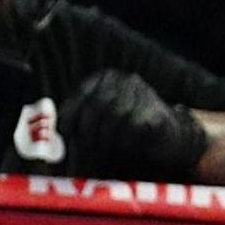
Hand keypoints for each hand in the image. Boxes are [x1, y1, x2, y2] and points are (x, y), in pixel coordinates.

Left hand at [56, 67, 207, 180]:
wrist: (173, 135)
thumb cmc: (129, 128)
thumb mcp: (102, 118)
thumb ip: (80, 121)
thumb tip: (52, 137)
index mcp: (105, 79)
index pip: (80, 97)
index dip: (69, 117)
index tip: (64, 135)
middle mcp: (123, 81)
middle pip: (95, 107)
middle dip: (87, 131)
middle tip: (87, 145)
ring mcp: (141, 95)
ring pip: (112, 119)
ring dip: (106, 139)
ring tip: (110, 145)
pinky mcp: (154, 114)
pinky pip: (130, 132)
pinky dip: (125, 143)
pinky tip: (130, 144)